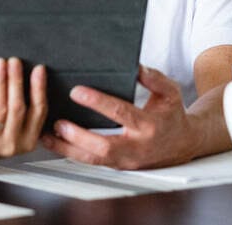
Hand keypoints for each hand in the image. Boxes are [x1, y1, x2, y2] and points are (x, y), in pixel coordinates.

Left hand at [0, 58, 46, 169]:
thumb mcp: (16, 127)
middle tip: (14, 62)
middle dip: (16, 81)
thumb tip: (31, 74)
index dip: (39, 88)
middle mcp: (13, 144)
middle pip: (17, 107)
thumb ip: (24, 109)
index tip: (38, 70)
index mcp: (29, 139)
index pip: (38, 111)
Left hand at [42, 65, 201, 168]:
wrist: (184, 144)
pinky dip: (71, 153)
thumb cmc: (172, 115)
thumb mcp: (170, 92)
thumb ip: (153, 78)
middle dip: (78, 135)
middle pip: (104, 147)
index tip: (77, 91)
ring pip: (93, 160)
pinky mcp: (117, 166)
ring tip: (47, 135)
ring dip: (68, 148)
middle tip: (58, 122)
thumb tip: (135, 67)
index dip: (98, 102)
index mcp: (149, 126)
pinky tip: (55, 142)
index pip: (121, 114)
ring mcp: (126, 161)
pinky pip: (91, 162)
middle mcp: (137, 147)